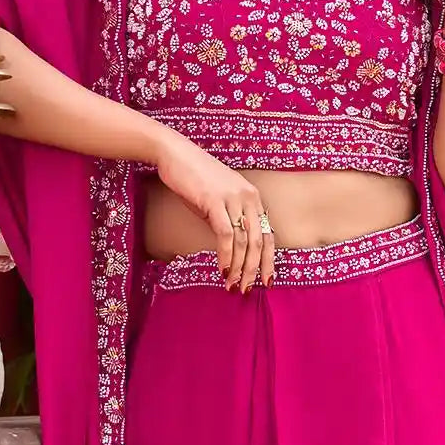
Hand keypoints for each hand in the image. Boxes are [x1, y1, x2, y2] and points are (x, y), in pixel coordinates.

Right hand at [154, 130, 274, 290]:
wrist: (175, 155)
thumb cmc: (194, 179)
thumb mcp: (219, 200)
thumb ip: (230, 220)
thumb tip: (234, 250)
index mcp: (253, 197)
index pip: (268, 235)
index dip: (269, 260)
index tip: (266, 280)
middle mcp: (249, 197)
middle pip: (259, 241)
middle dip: (254, 269)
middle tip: (247, 289)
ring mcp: (233, 198)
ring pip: (244, 241)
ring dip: (239, 267)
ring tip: (232, 285)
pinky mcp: (215, 201)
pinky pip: (226, 235)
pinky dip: (226, 255)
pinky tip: (222, 269)